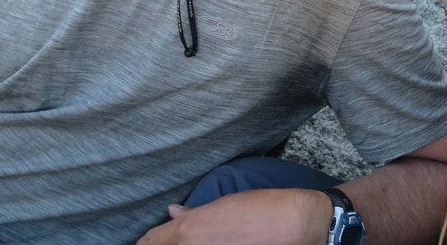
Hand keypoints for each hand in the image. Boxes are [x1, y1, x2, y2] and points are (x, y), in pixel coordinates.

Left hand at [135, 188, 330, 244]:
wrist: (298, 228)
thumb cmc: (262, 210)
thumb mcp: (224, 205)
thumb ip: (193, 214)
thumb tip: (173, 213)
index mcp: (189, 232)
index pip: (151, 243)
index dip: (148, 242)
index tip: (149, 242)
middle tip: (168, 242)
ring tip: (198, 243)